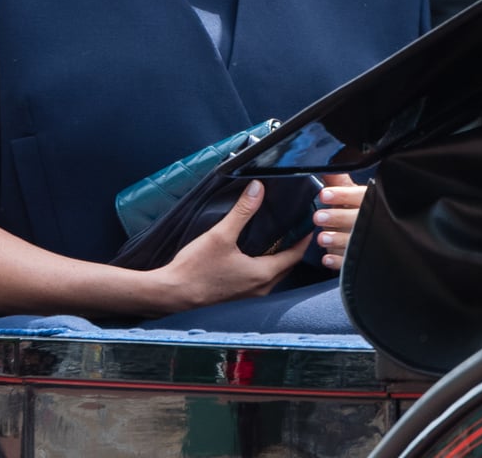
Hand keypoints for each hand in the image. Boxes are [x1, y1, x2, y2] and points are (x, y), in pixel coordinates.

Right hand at [163, 179, 309, 310]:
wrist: (171, 294)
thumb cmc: (195, 268)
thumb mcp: (221, 234)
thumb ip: (242, 211)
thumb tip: (258, 188)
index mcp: (262, 275)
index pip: (295, 255)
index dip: (304, 238)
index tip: (309, 222)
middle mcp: (260, 288)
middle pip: (287, 265)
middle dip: (294, 246)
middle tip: (297, 226)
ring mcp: (248, 294)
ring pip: (274, 273)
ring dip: (280, 256)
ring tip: (279, 234)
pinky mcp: (237, 294)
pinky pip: (261, 277)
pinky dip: (266, 263)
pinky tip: (256, 251)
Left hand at [313, 173, 366, 271]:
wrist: (380, 239)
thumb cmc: (361, 211)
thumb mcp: (352, 194)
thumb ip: (339, 181)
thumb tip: (324, 164)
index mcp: (370, 201)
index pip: (359, 196)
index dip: (342, 195)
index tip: (324, 194)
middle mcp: (371, 221)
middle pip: (357, 219)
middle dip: (337, 218)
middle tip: (318, 217)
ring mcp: (369, 243)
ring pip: (354, 242)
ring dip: (336, 240)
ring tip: (322, 238)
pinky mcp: (363, 260)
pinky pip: (351, 262)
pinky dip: (338, 261)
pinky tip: (326, 258)